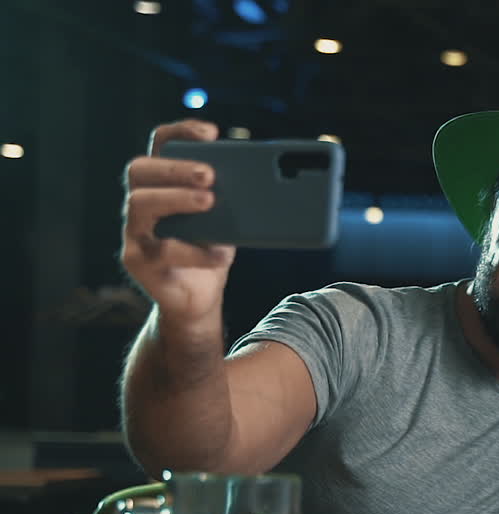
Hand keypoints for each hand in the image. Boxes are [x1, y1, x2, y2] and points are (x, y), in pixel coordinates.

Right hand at [120, 119, 233, 327]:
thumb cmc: (211, 250)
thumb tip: (266, 182)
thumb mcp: (227, 220)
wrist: (197, 299)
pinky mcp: (138, 261)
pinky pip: (162, 250)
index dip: (181, 132)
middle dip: (175, 167)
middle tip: (210, 174)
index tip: (211, 132)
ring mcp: (134, 231)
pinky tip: (221, 253)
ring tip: (210, 202)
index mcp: (162, 183)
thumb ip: (233, 200)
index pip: (161, 145)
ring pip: (139, 203)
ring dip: (176, 198)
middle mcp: (141, 202)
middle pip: (141, 169)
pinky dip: (195, 252)